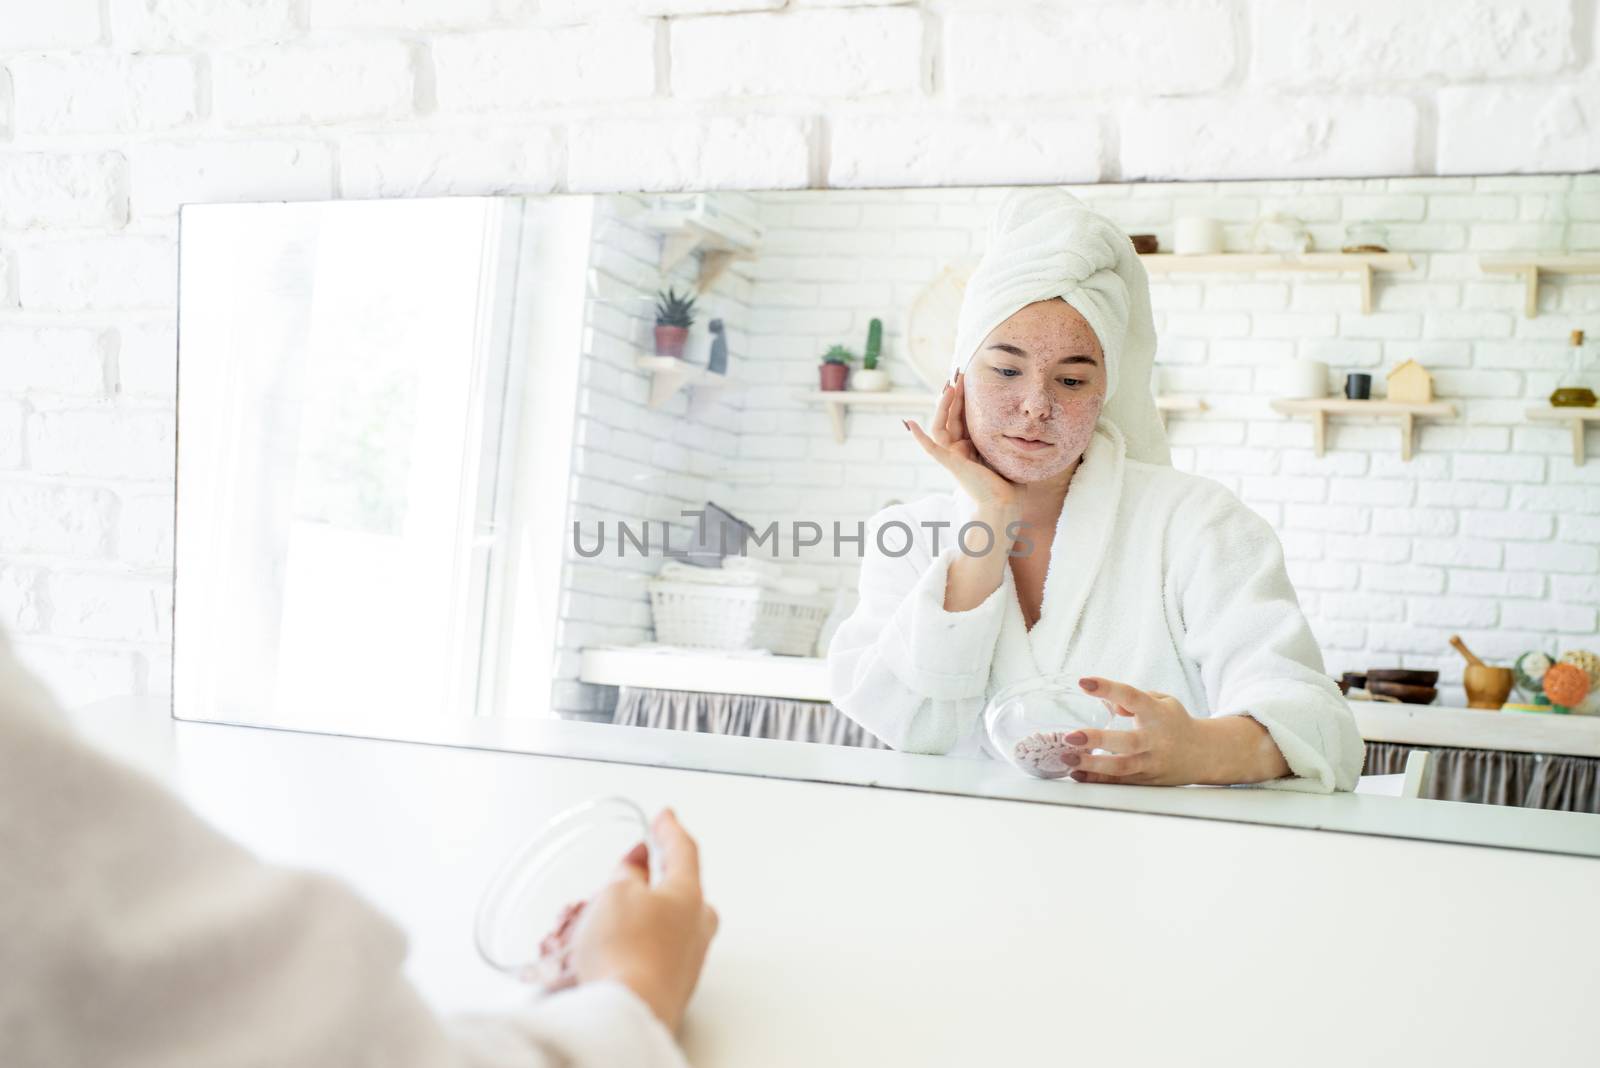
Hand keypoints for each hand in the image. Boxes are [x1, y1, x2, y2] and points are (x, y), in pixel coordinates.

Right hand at [570, 808, 718, 1031]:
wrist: (630, 1012)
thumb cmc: (625, 952)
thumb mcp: (616, 894)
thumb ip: (629, 871)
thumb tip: (639, 859)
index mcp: (689, 895)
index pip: (683, 850)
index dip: (669, 830)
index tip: (665, 817)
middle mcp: (697, 927)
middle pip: (676, 891)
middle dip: (650, 881)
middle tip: (625, 876)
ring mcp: (687, 959)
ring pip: (662, 925)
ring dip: (634, 917)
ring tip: (599, 924)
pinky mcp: (671, 985)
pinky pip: (652, 952)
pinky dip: (631, 945)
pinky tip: (608, 952)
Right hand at [903, 371, 1018, 517]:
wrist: (1005, 503)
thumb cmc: (1010, 484)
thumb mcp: (1007, 453)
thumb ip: (1005, 439)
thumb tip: (1024, 424)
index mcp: (971, 447)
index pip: (963, 417)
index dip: (963, 398)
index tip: (968, 379)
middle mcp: (959, 450)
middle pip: (952, 416)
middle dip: (954, 394)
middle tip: (959, 373)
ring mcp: (953, 456)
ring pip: (941, 425)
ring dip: (943, 406)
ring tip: (949, 386)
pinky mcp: (951, 464)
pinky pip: (932, 448)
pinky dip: (919, 436)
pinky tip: (909, 423)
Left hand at [1063, 677, 1290, 785]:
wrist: (1205, 754)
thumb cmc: (1175, 722)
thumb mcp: (1162, 702)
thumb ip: (1134, 700)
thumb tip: (1107, 702)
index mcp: (1158, 714)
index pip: (1132, 697)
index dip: (1108, 688)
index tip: (1083, 682)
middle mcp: (1156, 740)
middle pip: (1127, 742)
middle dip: (1097, 740)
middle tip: (1070, 736)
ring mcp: (1152, 763)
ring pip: (1122, 767)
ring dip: (1092, 765)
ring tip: (1067, 758)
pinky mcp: (1147, 780)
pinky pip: (1120, 782)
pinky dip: (1097, 780)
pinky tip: (1076, 774)